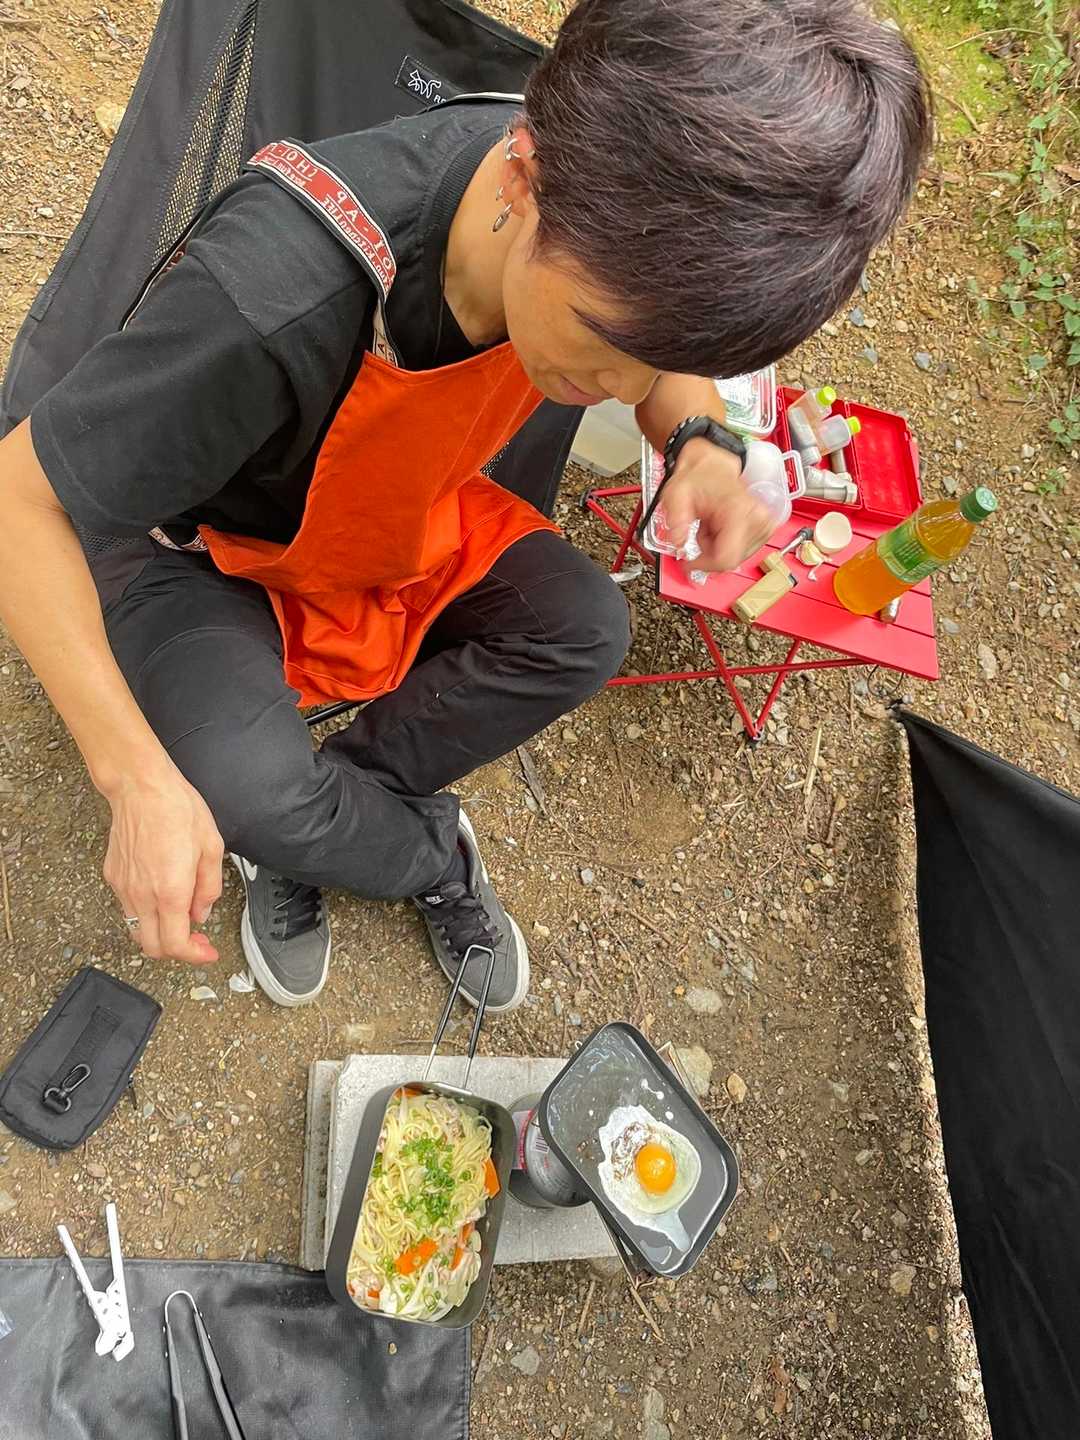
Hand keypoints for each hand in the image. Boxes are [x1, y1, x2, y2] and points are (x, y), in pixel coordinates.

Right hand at [102, 768, 223, 965]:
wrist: (140, 787)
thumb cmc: (177, 809)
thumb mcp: (211, 847)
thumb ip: (208, 888)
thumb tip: (201, 913)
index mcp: (170, 890)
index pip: (176, 945)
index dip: (195, 956)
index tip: (207, 952)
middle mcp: (142, 895)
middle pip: (152, 948)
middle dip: (177, 951)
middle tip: (196, 939)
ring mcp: (124, 887)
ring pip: (138, 931)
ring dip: (160, 933)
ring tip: (180, 917)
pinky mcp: (113, 877)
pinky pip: (129, 909)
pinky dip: (146, 913)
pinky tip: (162, 895)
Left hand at [659, 438, 774, 573]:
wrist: (714, 463)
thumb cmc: (699, 476)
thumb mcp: (676, 494)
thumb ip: (675, 518)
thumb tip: (678, 542)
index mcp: (739, 511)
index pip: (727, 559)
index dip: (704, 566)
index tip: (689, 562)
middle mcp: (757, 518)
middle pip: (730, 560)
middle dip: (709, 552)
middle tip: (699, 530)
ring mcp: (764, 524)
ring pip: (735, 557)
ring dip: (716, 547)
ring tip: (709, 524)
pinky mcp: (764, 528)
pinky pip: (741, 550)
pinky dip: (725, 542)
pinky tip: (718, 526)